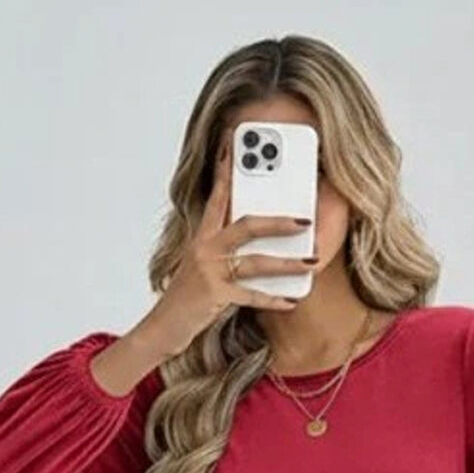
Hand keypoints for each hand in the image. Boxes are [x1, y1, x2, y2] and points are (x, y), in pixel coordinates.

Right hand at [145, 128, 313, 355]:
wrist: (162, 327)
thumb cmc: (186, 298)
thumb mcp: (202, 267)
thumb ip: (225, 251)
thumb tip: (261, 245)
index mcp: (202, 237)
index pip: (218, 197)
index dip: (227, 171)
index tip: (235, 145)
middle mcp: (205, 249)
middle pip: (246, 225)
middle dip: (278, 222)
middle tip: (304, 220)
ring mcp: (210, 272)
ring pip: (256, 262)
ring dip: (287, 263)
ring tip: (310, 261)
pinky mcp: (215, 296)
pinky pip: (252, 296)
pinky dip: (273, 299)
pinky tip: (291, 300)